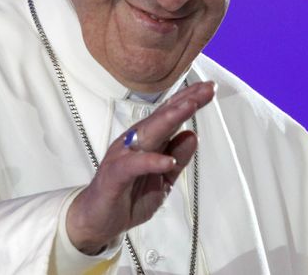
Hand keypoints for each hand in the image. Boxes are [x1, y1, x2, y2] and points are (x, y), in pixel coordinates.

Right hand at [65, 81, 215, 253]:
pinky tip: (167, 161)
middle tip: (206, 89)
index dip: (189, 101)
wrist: (97, 219)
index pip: (170, 116)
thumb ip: (177, 158)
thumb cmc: (128, 195)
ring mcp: (124, 156)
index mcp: (147, 141)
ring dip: (170, 119)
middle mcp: (135, 142)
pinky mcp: (114, 174)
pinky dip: (151, 161)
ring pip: (149, 133)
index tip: (209, 89)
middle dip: (185, 101)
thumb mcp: (163, 180)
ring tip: (190, 107)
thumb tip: (193, 135)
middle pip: (163, 117)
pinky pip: (134, 165)